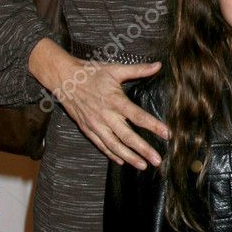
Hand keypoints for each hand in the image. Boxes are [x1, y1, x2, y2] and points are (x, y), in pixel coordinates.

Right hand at [28, 37, 169, 168]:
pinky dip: (112, 154)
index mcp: (115, 100)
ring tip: (142, 165)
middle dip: (144, 150)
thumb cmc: (91, 73)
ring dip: (129, 157)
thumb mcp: (115, 69)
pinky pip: (101, 145)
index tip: (166, 134)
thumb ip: (138, 69)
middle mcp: (106, 116)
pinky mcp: (87, 128)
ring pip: (114, 145)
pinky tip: (122, 161)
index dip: (153, 125)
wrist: (65, 79)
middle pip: (128, 136)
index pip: (138, 116)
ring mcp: (95, 124)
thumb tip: (158, 65)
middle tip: (157, 160)